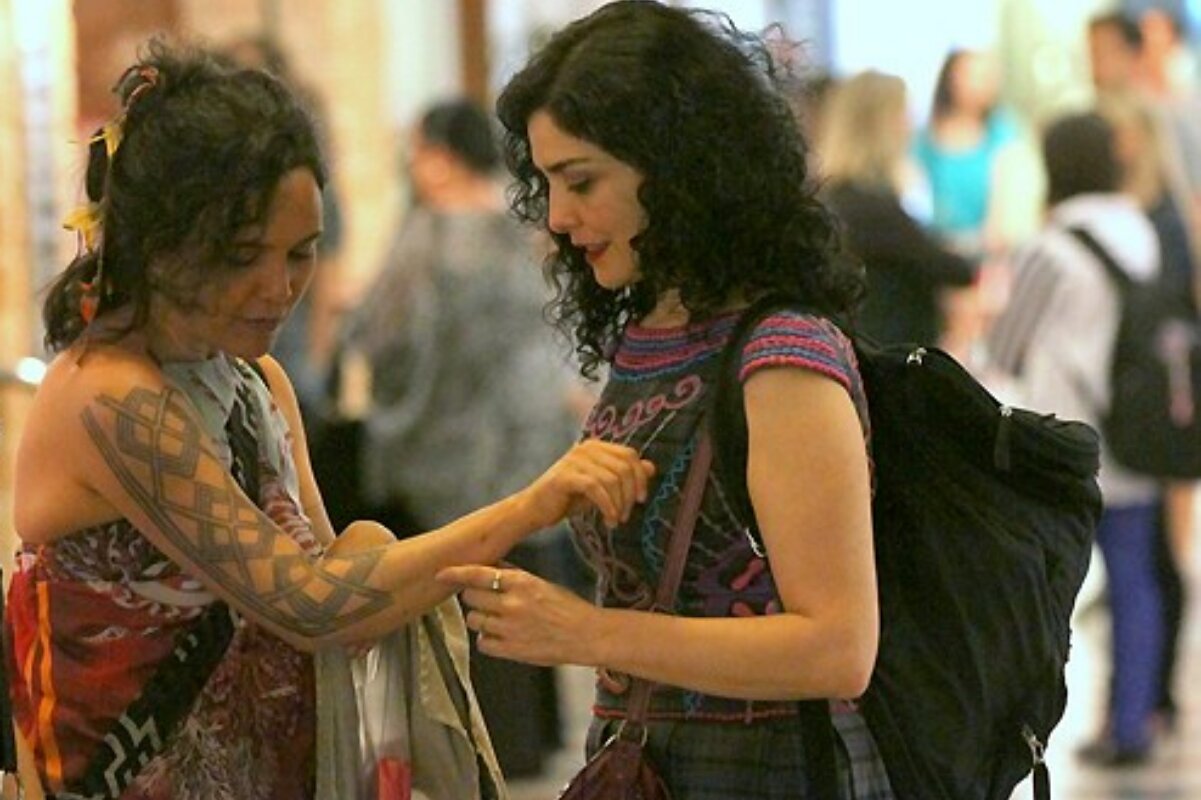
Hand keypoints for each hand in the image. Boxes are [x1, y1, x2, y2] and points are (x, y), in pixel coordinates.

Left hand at [437, 565, 598, 666]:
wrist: (586, 635)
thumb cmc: (568, 608)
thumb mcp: (542, 583)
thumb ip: (514, 576)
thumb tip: (492, 567)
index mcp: (521, 582)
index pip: (478, 574)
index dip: (455, 573)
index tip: (441, 573)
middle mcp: (511, 603)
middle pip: (470, 597)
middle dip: (474, 597)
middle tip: (486, 601)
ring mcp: (509, 628)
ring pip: (474, 620)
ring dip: (480, 619)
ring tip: (498, 620)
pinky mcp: (511, 650)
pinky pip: (483, 643)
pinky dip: (488, 640)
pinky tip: (502, 637)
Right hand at [520, 440, 653, 528]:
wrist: (535, 510)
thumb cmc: (569, 498)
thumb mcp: (602, 487)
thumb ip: (624, 475)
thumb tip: (651, 467)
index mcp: (595, 446)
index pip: (630, 455)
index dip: (640, 478)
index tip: (640, 499)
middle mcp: (586, 448)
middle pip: (624, 467)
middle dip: (630, 494)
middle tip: (626, 515)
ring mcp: (574, 460)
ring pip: (612, 479)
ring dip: (619, 504)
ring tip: (615, 520)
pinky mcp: (565, 476)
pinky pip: (596, 488)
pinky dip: (607, 506)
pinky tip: (609, 520)